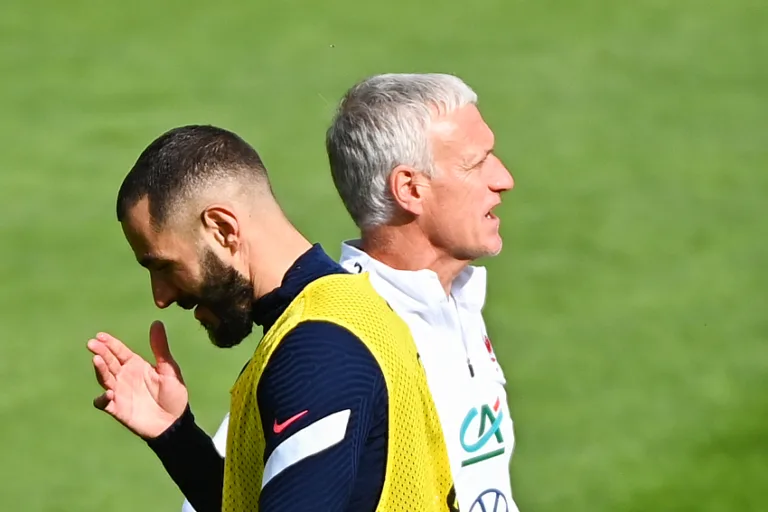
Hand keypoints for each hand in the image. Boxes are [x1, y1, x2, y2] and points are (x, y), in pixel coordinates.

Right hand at [87, 321, 188, 438]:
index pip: (119, 352)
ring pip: (105, 379)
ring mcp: (119, 392)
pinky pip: (104, 403)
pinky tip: (107, 394)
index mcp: (136, 365)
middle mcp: (125, 377)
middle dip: (100, 352)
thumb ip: (160, 348)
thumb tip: (157, 322)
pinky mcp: (117, 409)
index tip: (100, 336)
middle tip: (92, 344)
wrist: (174, 422)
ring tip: (97, 360)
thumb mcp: (169, 369)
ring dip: (100, 370)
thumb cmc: (174, 394)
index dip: (110, 343)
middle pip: (109, 362)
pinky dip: (102, 398)